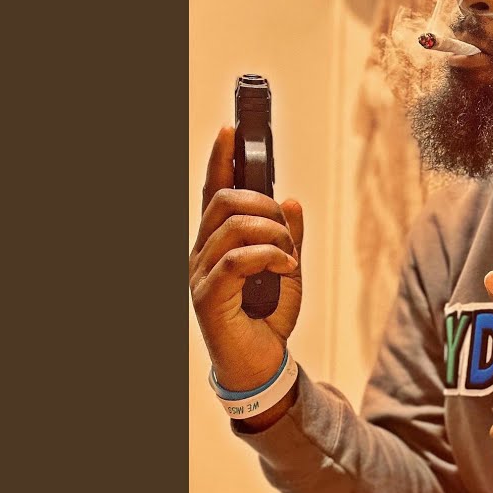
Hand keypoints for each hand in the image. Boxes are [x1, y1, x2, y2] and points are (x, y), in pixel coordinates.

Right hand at [189, 126, 304, 391]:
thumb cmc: (269, 317)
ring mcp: (200, 274)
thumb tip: (292, 200)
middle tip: (287, 230)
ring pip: (232, 226)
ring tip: (289, 256)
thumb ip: (289, 236)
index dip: (220, 160)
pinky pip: (236, 259)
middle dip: (264, 204)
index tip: (231, 129)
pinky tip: (286, 266)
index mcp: (217, 242)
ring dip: (273, 233)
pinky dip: (269, 256)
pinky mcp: (208, 297)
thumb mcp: (288, 269)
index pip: (213, 191)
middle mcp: (201, 253)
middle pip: (224, 202)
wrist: (261, 363)